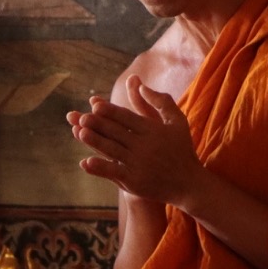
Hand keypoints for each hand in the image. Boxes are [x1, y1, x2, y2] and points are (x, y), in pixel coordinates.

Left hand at [67, 77, 203, 207]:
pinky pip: (114, 172)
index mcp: (152, 130)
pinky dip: (100, 167)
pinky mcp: (134, 181)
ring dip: (95, 141)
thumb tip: (140, 84)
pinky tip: (86, 162)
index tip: (95, 104)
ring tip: (79, 132)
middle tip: (81, 117)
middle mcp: (144, 146)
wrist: (189, 184)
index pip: (127, 117)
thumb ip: (161, 101)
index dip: (110, 111)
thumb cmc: (181, 149)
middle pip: (116, 132)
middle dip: (98, 124)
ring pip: (112, 150)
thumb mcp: (177, 120)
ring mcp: (138, 164)